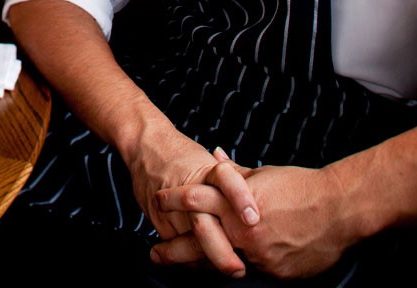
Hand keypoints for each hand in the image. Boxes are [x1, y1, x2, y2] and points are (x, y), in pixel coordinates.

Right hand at [126, 135, 257, 275]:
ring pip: (189, 240)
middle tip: (238, 267)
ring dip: (208, 259)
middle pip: (204, 222)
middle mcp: (188, 190)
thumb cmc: (184, 157)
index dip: (239, 197)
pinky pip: (176, 245)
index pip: (225, 180)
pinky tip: (205, 267)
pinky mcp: (158, 219)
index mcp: (206, 172)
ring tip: (229, 269)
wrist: (147, 147)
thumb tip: (269, 194)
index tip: (253, 219)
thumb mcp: (211, 163)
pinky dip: (191, 259)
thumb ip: (239, 178)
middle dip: (221, 249)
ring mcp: (171, 207)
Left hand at [152, 151, 359, 279]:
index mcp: (237, 203)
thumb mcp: (264, 175)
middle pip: (197, 243)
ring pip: (222, 263)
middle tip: (155, 252)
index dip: (172, 200)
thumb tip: (215, 155)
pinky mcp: (275, 273)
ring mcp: (259, 256)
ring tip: (185, 267)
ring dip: (203, 264)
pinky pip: (252, 272)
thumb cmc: (303, 187)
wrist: (340, 209)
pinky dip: (241, 268)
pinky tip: (233, 269)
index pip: (194, 199)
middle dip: (172, 249)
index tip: (158, 201)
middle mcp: (244, 231)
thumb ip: (235, 172)